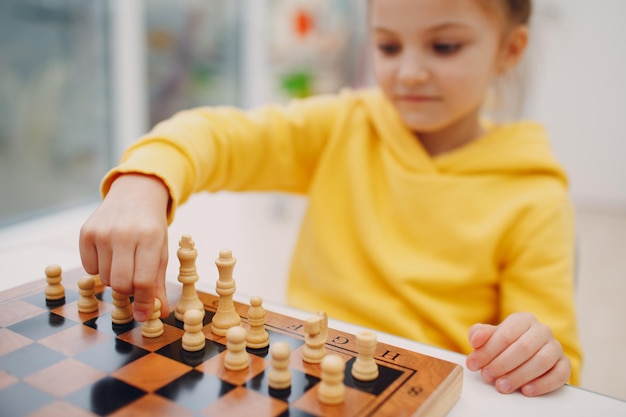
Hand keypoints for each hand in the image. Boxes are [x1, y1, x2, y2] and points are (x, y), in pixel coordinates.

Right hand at [79, 174, 170, 321]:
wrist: (135, 193)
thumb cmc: (151, 227)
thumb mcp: (161, 251)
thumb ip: (159, 283)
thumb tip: (160, 313)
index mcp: (150, 238)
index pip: (143, 281)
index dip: (143, 303)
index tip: (143, 315)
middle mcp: (124, 233)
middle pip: (120, 283)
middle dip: (127, 291)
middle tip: (134, 283)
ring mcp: (102, 232)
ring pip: (104, 278)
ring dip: (115, 277)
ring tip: (125, 260)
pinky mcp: (86, 232)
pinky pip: (89, 268)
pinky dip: (100, 267)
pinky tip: (110, 251)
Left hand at [466, 312, 570, 395]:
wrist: (524, 351)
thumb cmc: (504, 343)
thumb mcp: (488, 335)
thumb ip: (479, 334)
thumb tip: (476, 340)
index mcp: (523, 320)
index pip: (506, 334)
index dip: (488, 351)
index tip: (474, 363)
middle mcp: (542, 330)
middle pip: (523, 348)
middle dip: (502, 364)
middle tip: (487, 376)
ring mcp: (555, 347)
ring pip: (542, 361)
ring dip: (520, 376)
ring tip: (502, 385)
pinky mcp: (564, 364)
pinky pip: (559, 374)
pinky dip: (543, 384)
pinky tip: (526, 390)